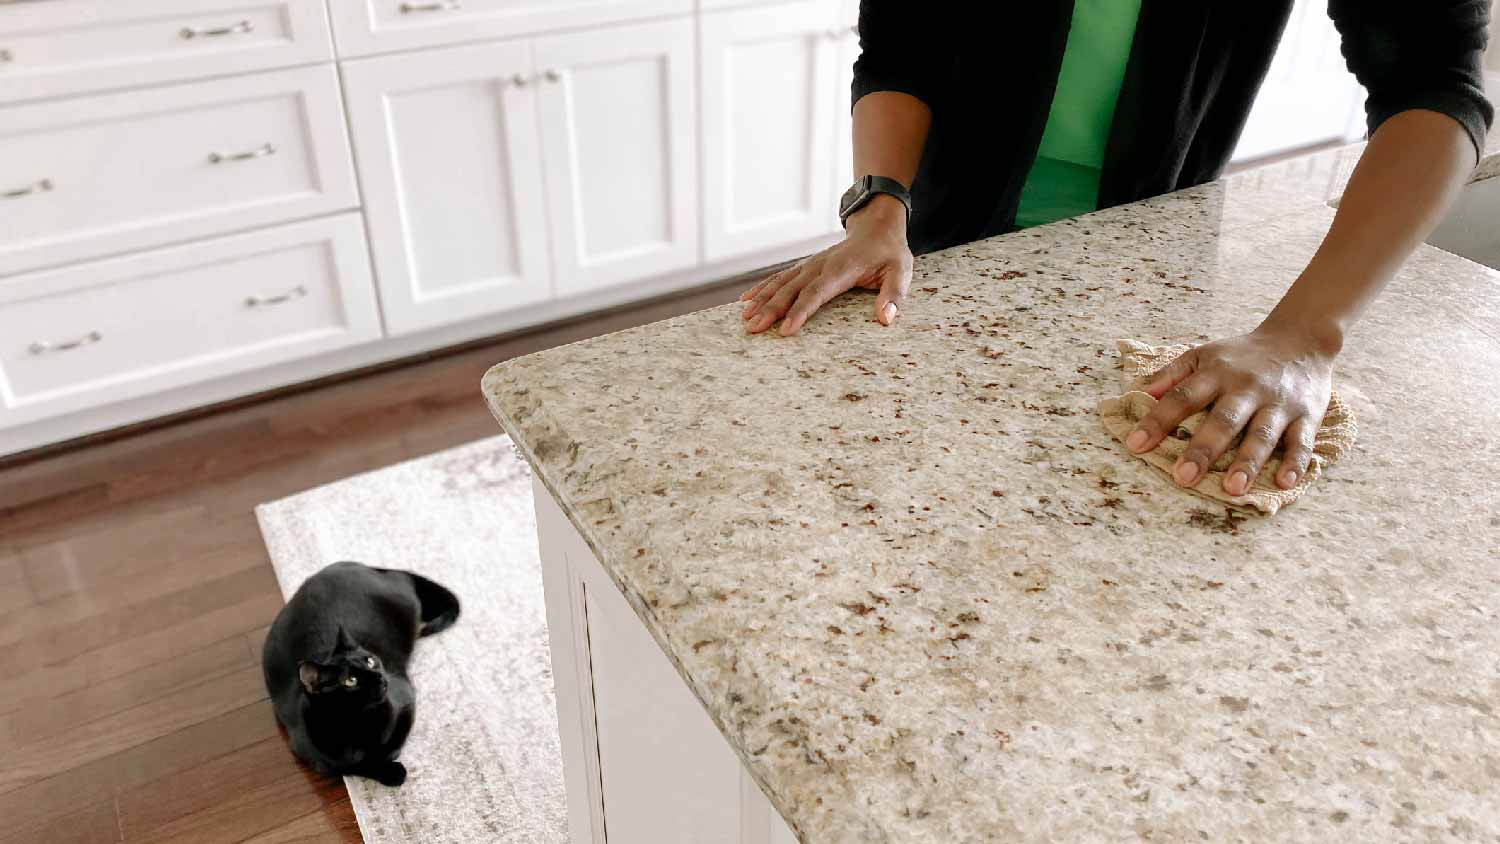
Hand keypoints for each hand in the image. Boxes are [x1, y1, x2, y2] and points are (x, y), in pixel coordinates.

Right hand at [739, 195, 911, 334]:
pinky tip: (746, 300)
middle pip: (792, 289)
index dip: (800, 311)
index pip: (817, 292)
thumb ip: (893, 295)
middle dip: (771, 309)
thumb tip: (886, 319)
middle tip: (753, 328)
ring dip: (762, 300)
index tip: (786, 330)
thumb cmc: (889, 253)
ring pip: (781, 282)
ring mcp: (811, 264)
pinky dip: (762, 288)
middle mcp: (821, 265)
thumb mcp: (901, 271)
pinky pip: (780, 277)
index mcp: (843, 268)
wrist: (877, 226)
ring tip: (745, 318)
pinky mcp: (806, 266)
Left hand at [1124, 326, 1338, 494]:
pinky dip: (1295, 462)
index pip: (1182, 398)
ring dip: (1248, 462)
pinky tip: (1283, 483)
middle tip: (1183, 477)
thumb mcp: (1204, 354)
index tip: (1135, 444)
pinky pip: (1302, 441)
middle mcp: (1247, 388)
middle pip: (1223, 420)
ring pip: (1263, 434)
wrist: (1300, 338)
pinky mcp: (1308, 414)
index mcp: (1216, 374)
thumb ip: (1172, 373)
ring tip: (1232, 488)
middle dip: (1203, 450)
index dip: (1158, 421)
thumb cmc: (1242, 355)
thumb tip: (1140, 394)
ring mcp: (1278, 403)